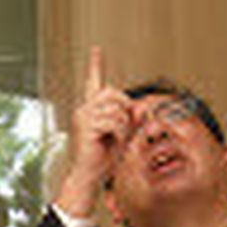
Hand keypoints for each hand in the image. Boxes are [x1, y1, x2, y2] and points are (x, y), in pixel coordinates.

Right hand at [57, 46, 136, 217]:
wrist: (89, 176)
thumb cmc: (104, 158)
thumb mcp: (124, 135)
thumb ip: (133, 119)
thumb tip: (142, 106)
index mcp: (91, 109)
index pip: (93, 82)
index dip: (95, 65)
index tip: (96, 50)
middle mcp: (84, 109)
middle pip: (114, 93)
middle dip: (125, 110)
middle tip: (122, 129)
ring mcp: (84, 116)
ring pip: (117, 108)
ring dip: (124, 125)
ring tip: (116, 139)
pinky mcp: (87, 126)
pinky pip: (114, 121)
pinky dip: (120, 133)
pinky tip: (112, 142)